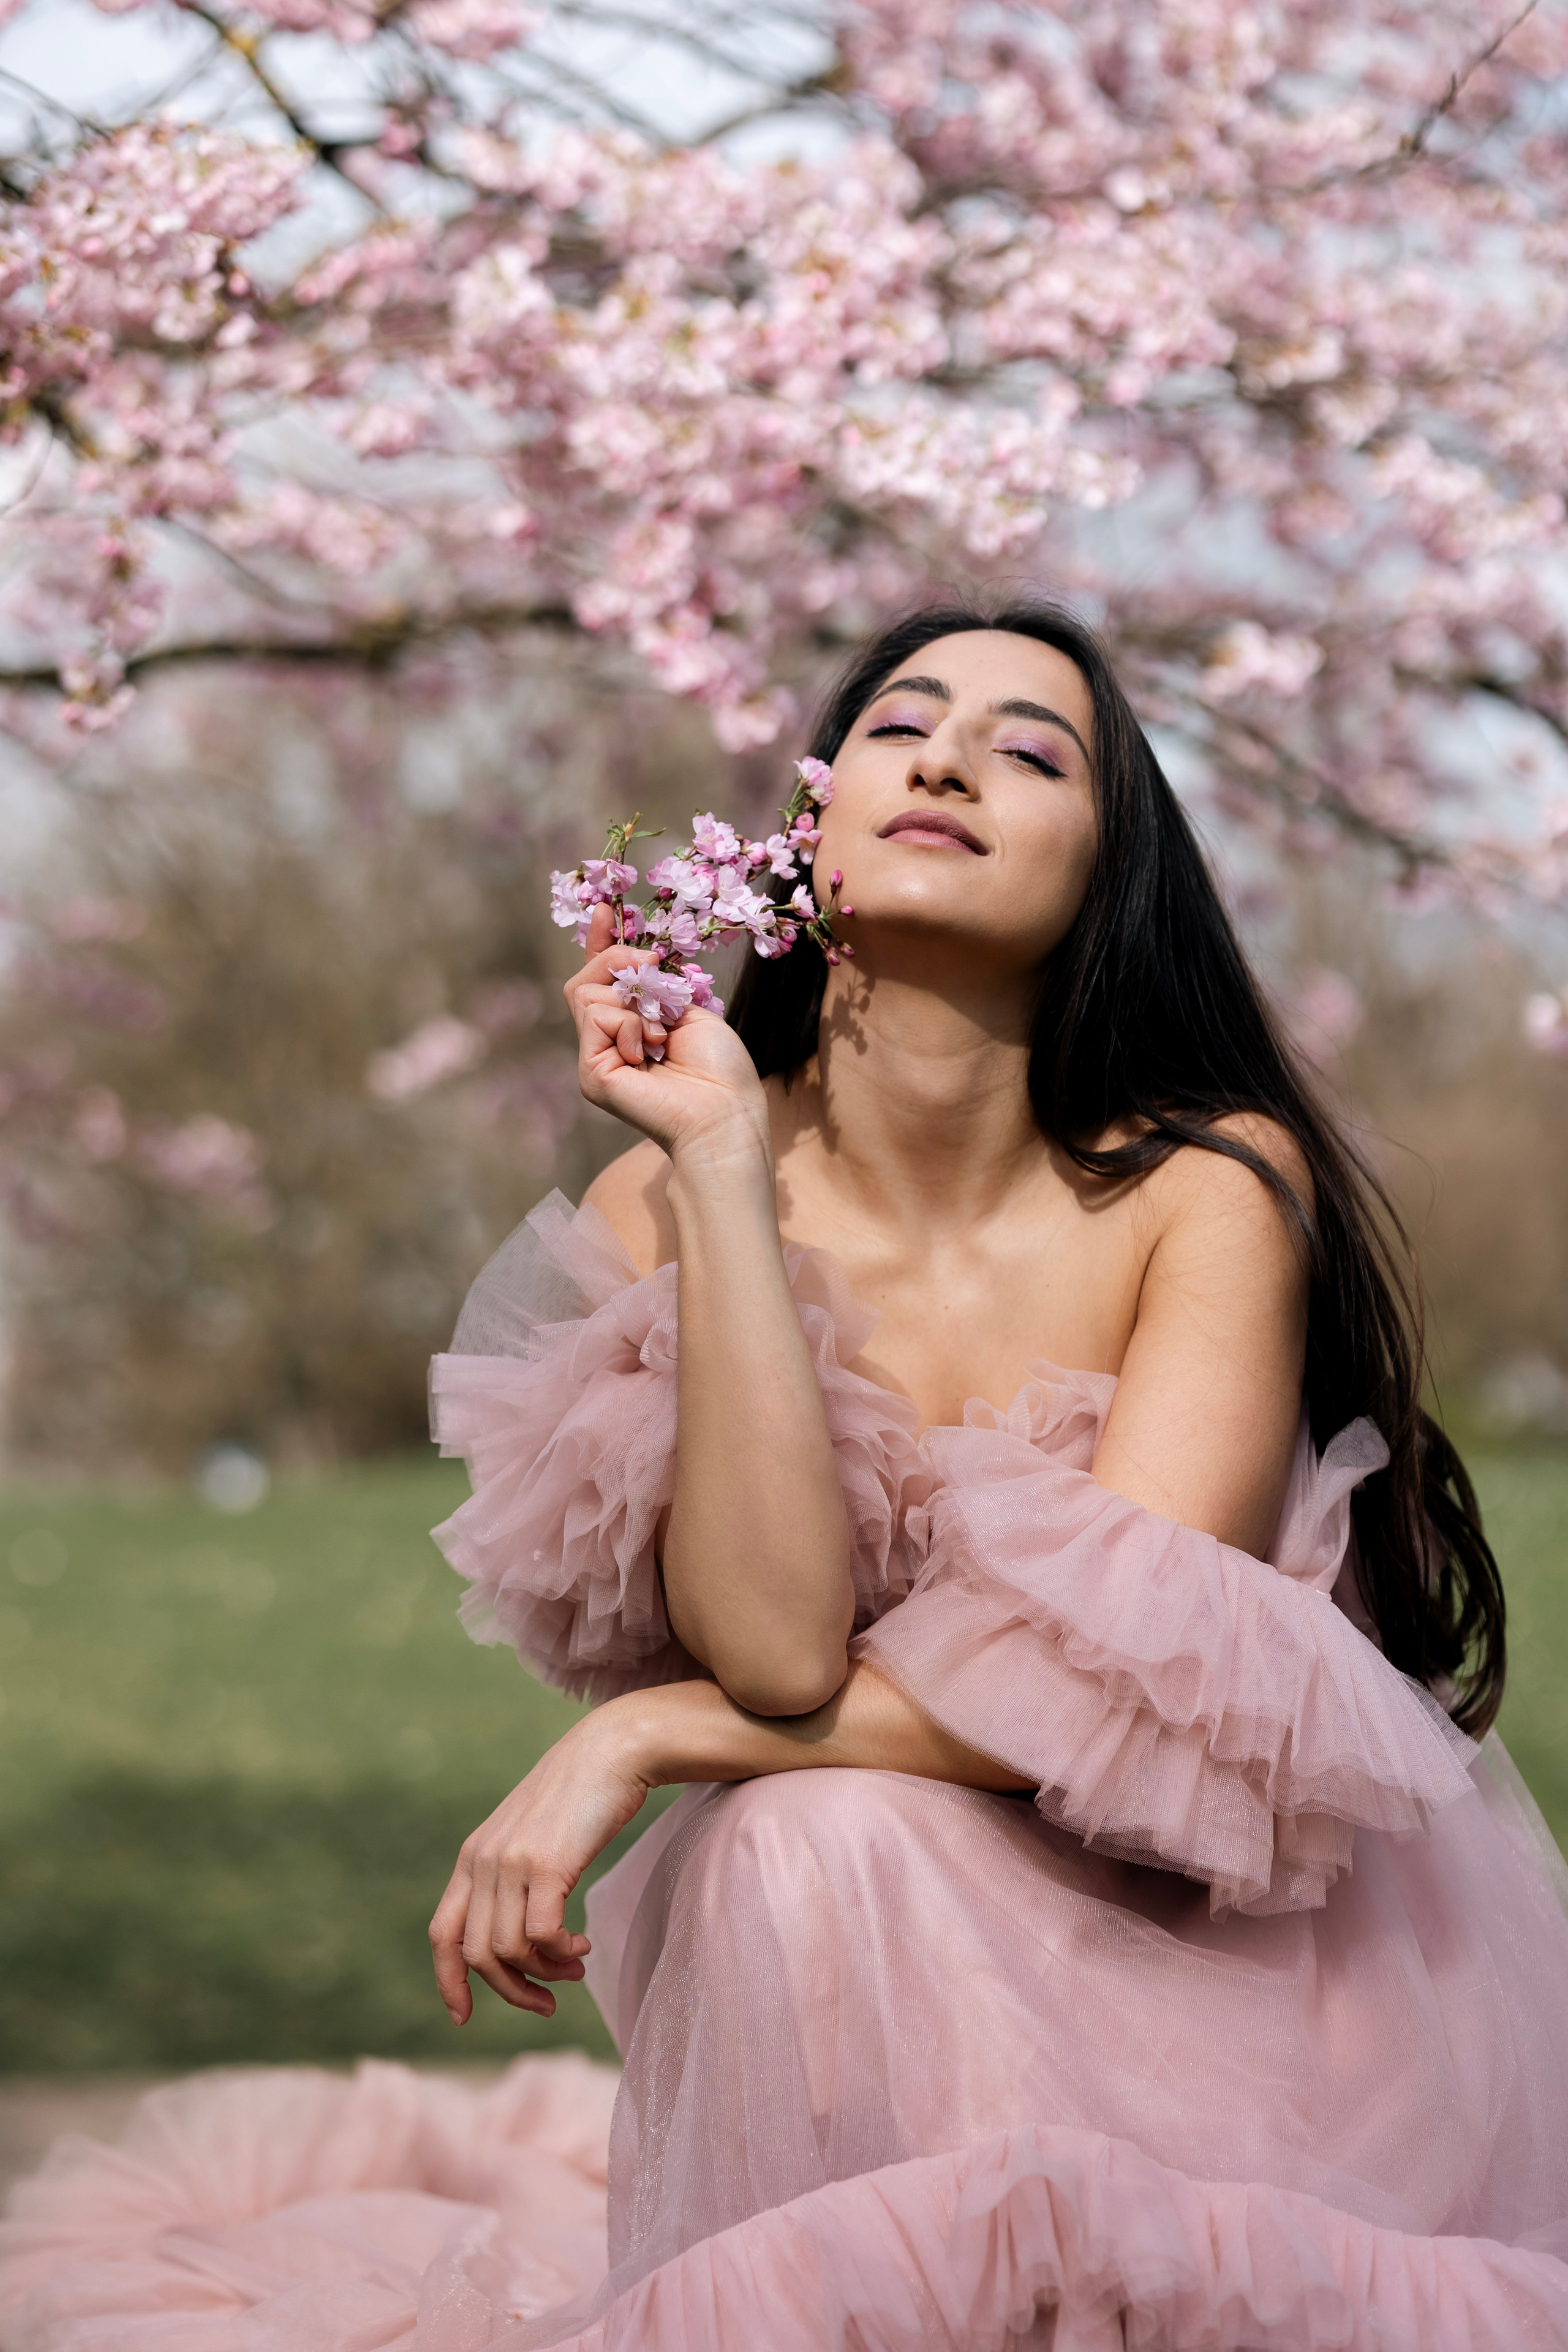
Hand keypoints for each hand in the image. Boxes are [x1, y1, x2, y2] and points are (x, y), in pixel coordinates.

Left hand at [429, 1703, 650, 2023]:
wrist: (613, 1750)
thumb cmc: (579, 1797)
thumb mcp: (528, 1836)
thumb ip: (510, 1875)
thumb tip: (514, 1939)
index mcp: (472, 1856)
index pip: (441, 1933)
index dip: (449, 1981)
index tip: (463, 2016)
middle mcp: (483, 1860)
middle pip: (476, 1954)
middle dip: (511, 1990)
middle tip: (547, 2002)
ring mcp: (512, 1860)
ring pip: (509, 1950)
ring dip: (544, 1972)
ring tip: (574, 1965)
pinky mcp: (547, 1862)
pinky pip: (541, 1934)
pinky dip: (560, 1952)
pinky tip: (581, 1945)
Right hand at [563, 905, 770, 1161]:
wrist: (726, 1115)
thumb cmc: (720, 1070)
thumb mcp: (688, 1010)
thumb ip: (653, 988)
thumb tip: (633, 963)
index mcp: (632, 1029)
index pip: (602, 980)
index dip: (601, 944)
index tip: (607, 909)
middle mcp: (607, 1044)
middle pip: (584, 980)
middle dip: (618, 958)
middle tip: (652, 963)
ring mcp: (595, 1059)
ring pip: (585, 993)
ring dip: (633, 1001)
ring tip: (663, 1034)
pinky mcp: (591, 1073)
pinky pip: (595, 1017)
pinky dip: (628, 1023)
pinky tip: (651, 1051)